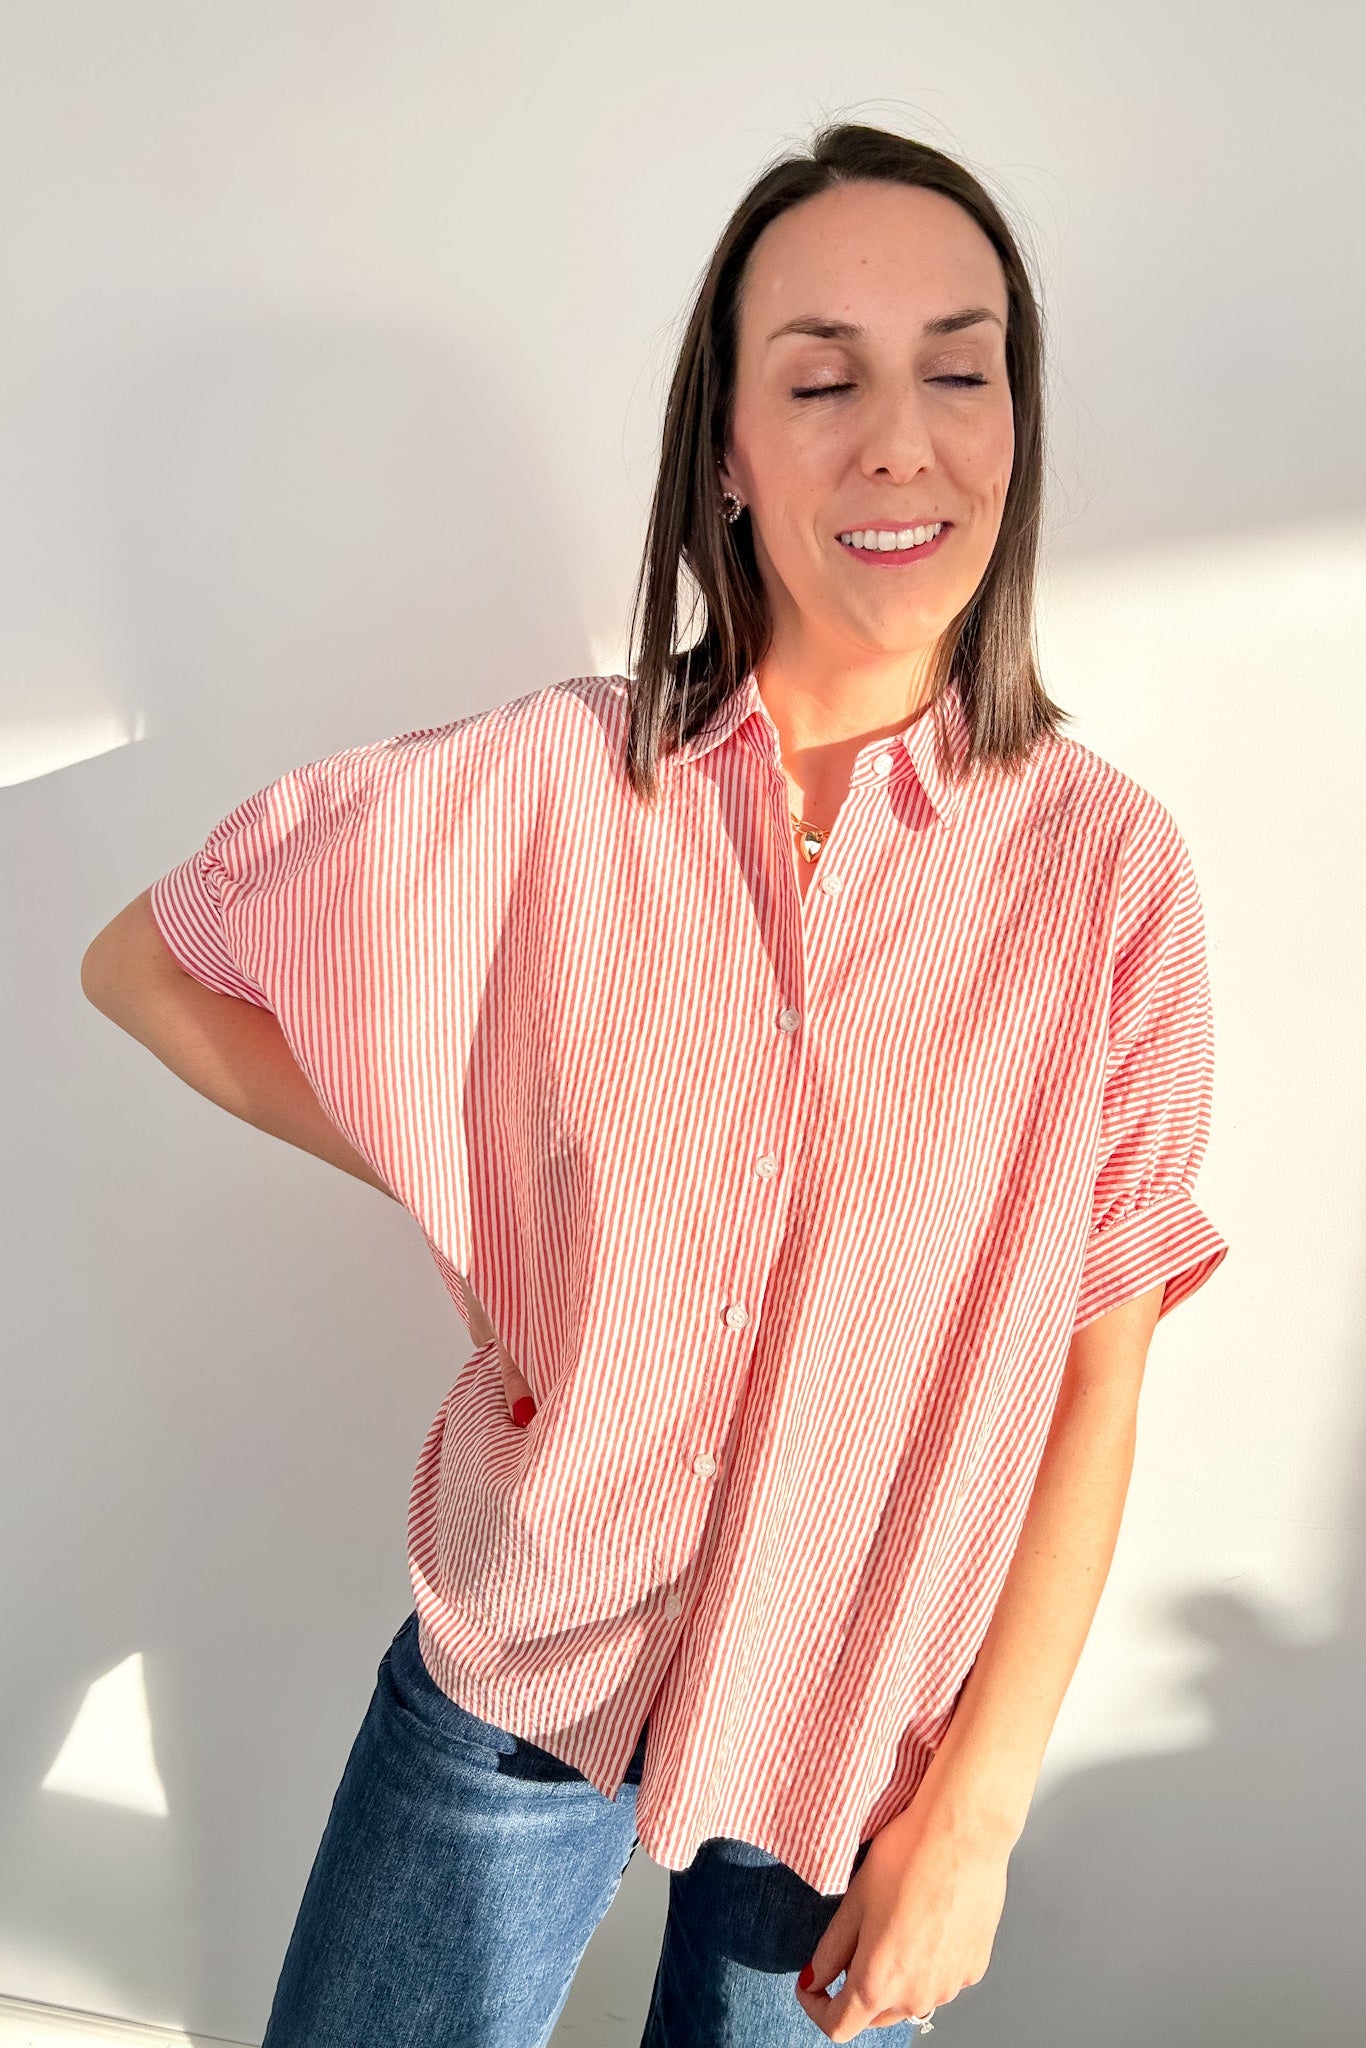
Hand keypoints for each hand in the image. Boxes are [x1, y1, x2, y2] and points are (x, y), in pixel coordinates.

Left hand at [794, 1790, 1009, 2039]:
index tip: (811, 1984)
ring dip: (894, 1980)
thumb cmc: (906, 1858)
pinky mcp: (973, 1970)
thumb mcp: (853, 1902)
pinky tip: (926, 1924)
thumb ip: (830, 1951)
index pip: (838, 2026)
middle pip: (873, 2015)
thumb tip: (814, 1978)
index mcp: (877, 1983)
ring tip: (894, 1926)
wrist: (963, 1834)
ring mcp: (949, 1988)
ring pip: (909, 2000)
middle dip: (855, 1990)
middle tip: (853, 1943)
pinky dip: (926, 1966)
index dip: (816, 2006)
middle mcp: (915, 1997)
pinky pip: (940, 1981)